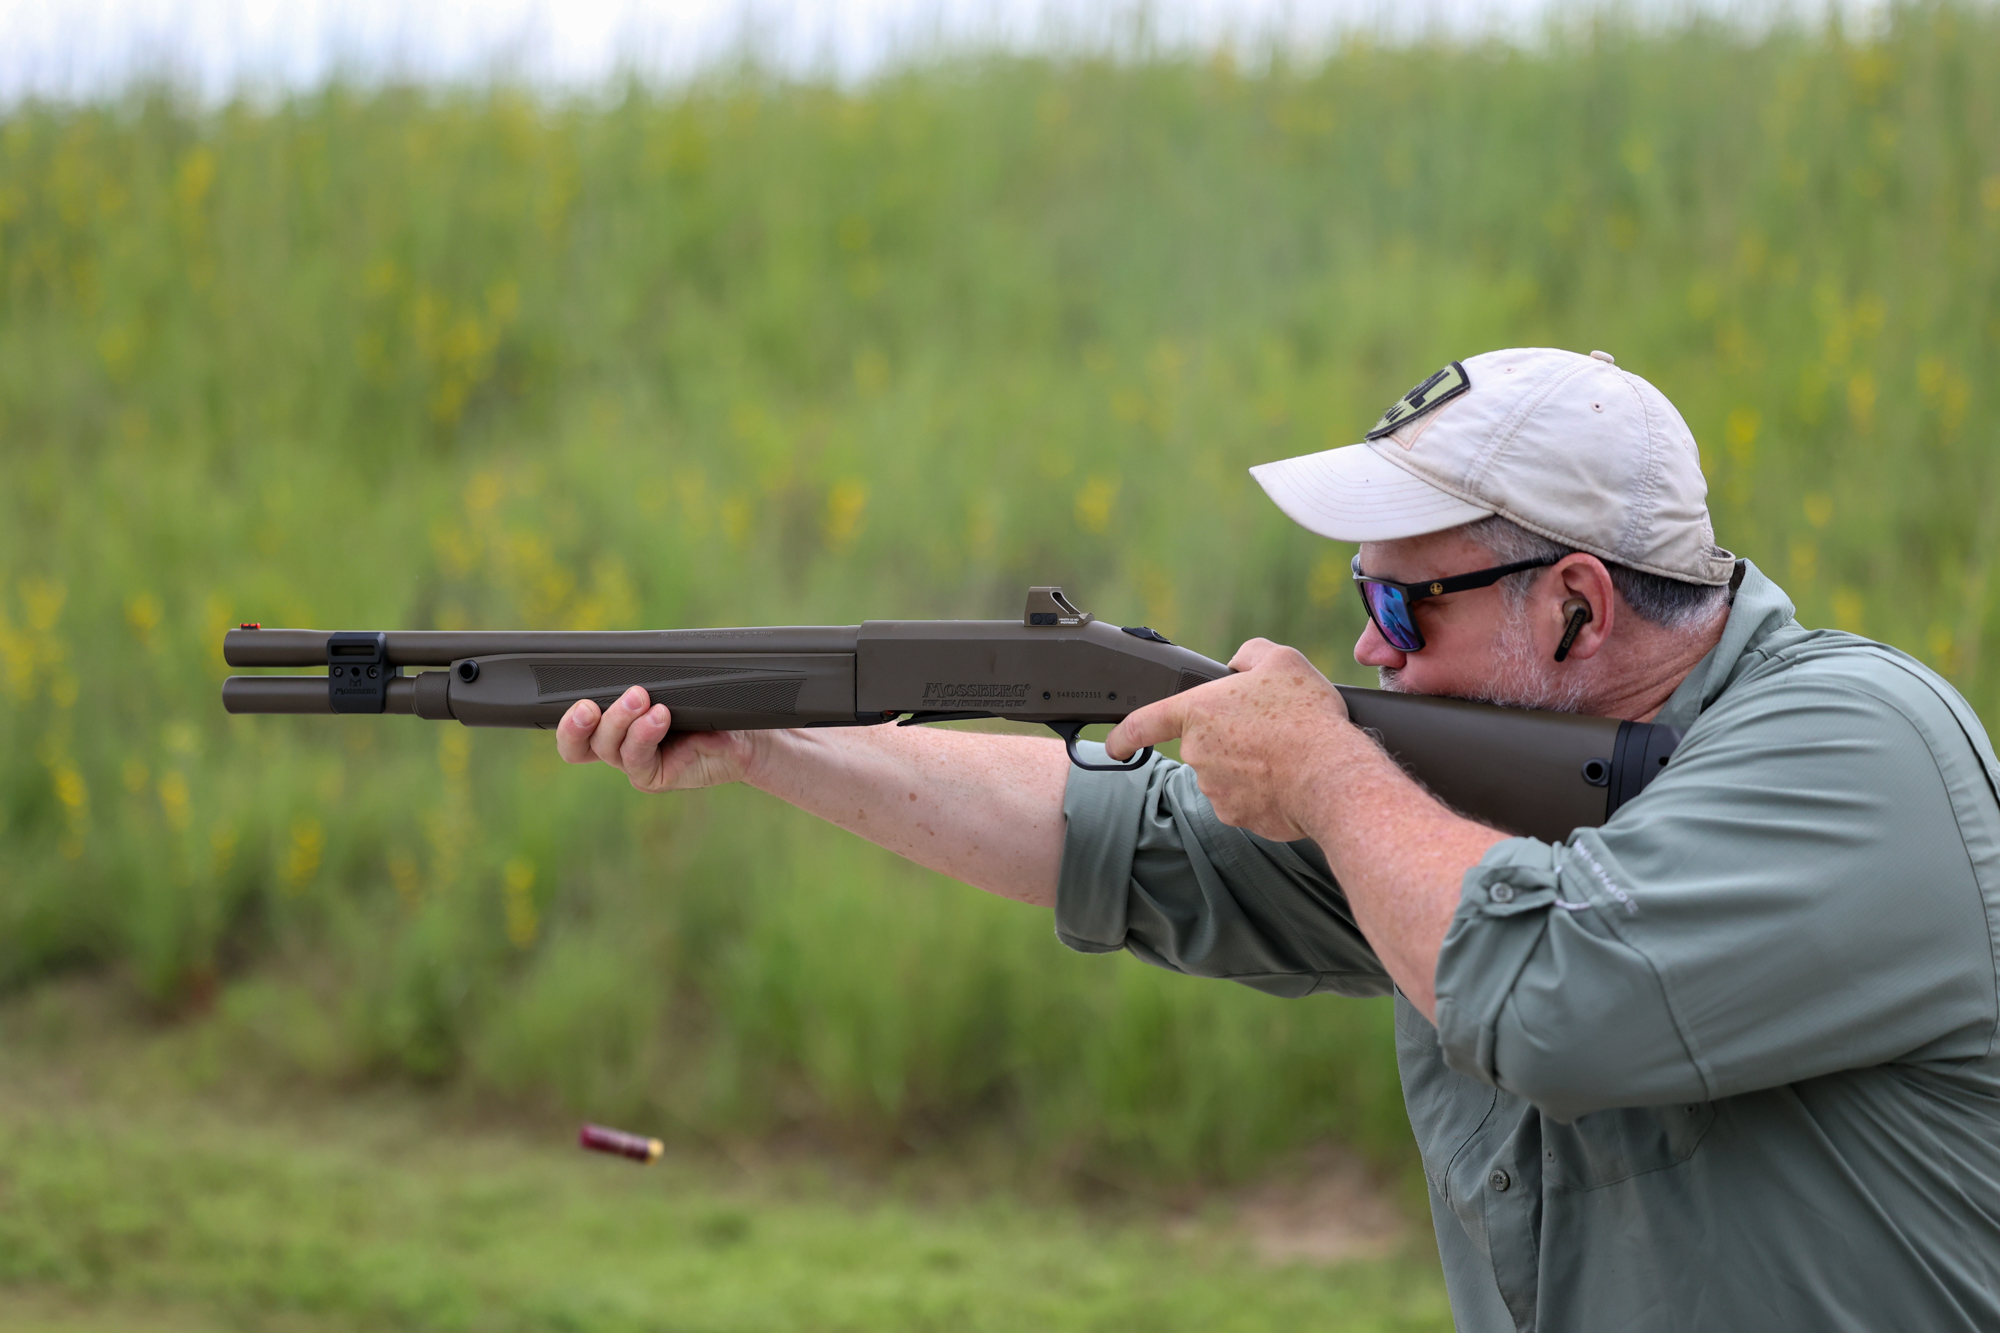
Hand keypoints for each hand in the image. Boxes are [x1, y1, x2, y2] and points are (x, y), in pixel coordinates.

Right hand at [554, 686, 759, 791]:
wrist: (747, 738)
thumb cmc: (709, 708)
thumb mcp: (675, 687)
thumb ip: (648, 680)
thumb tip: (629, 664)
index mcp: (613, 725)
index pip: (574, 725)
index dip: (564, 717)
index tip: (574, 695)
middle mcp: (618, 747)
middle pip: (576, 744)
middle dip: (576, 724)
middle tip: (588, 705)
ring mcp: (635, 764)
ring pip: (608, 748)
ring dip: (620, 720)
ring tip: (641, 697)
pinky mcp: (653, 778)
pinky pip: (638, 761)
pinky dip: (645, 735)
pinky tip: (659, 717)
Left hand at [1103, 639, 1352, 841]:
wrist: (1330, 775)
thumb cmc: (1305, 716)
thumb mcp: (1281, 660)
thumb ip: (1250, 654)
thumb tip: (1239, 664)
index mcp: (1197, 712)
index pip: (1143, 723)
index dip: (1123, 736)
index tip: (1114, 747)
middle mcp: (1198, 754)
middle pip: (1205, 744)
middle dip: (1231, 738)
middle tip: (1270, 729)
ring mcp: (1215, 789)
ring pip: (1226, 773)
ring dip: (1249, 765)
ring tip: (1287, 753)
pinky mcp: (1237, 816)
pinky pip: (1245, 799)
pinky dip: (1263, 791)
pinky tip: (1289, 779)